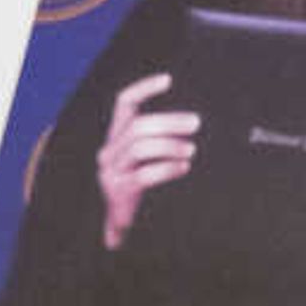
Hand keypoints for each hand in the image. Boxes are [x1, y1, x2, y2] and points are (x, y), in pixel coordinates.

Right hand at [94, 74, 196, 250]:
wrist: (122, 226)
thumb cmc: (140, 188)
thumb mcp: (145, 160)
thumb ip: (159, 139)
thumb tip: (193, 120)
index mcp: (116, 138)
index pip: (125, 103)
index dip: (144, 88)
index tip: (168, 80)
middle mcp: (109, 152)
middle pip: (139, 125)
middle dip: (170, 122)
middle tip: (196, 124)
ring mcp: (111, 172)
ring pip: (141, 147)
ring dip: (171, 145)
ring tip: (191, 150)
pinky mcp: (118, 192)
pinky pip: (144, 174)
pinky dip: (167, 168)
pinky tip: (183, 167)